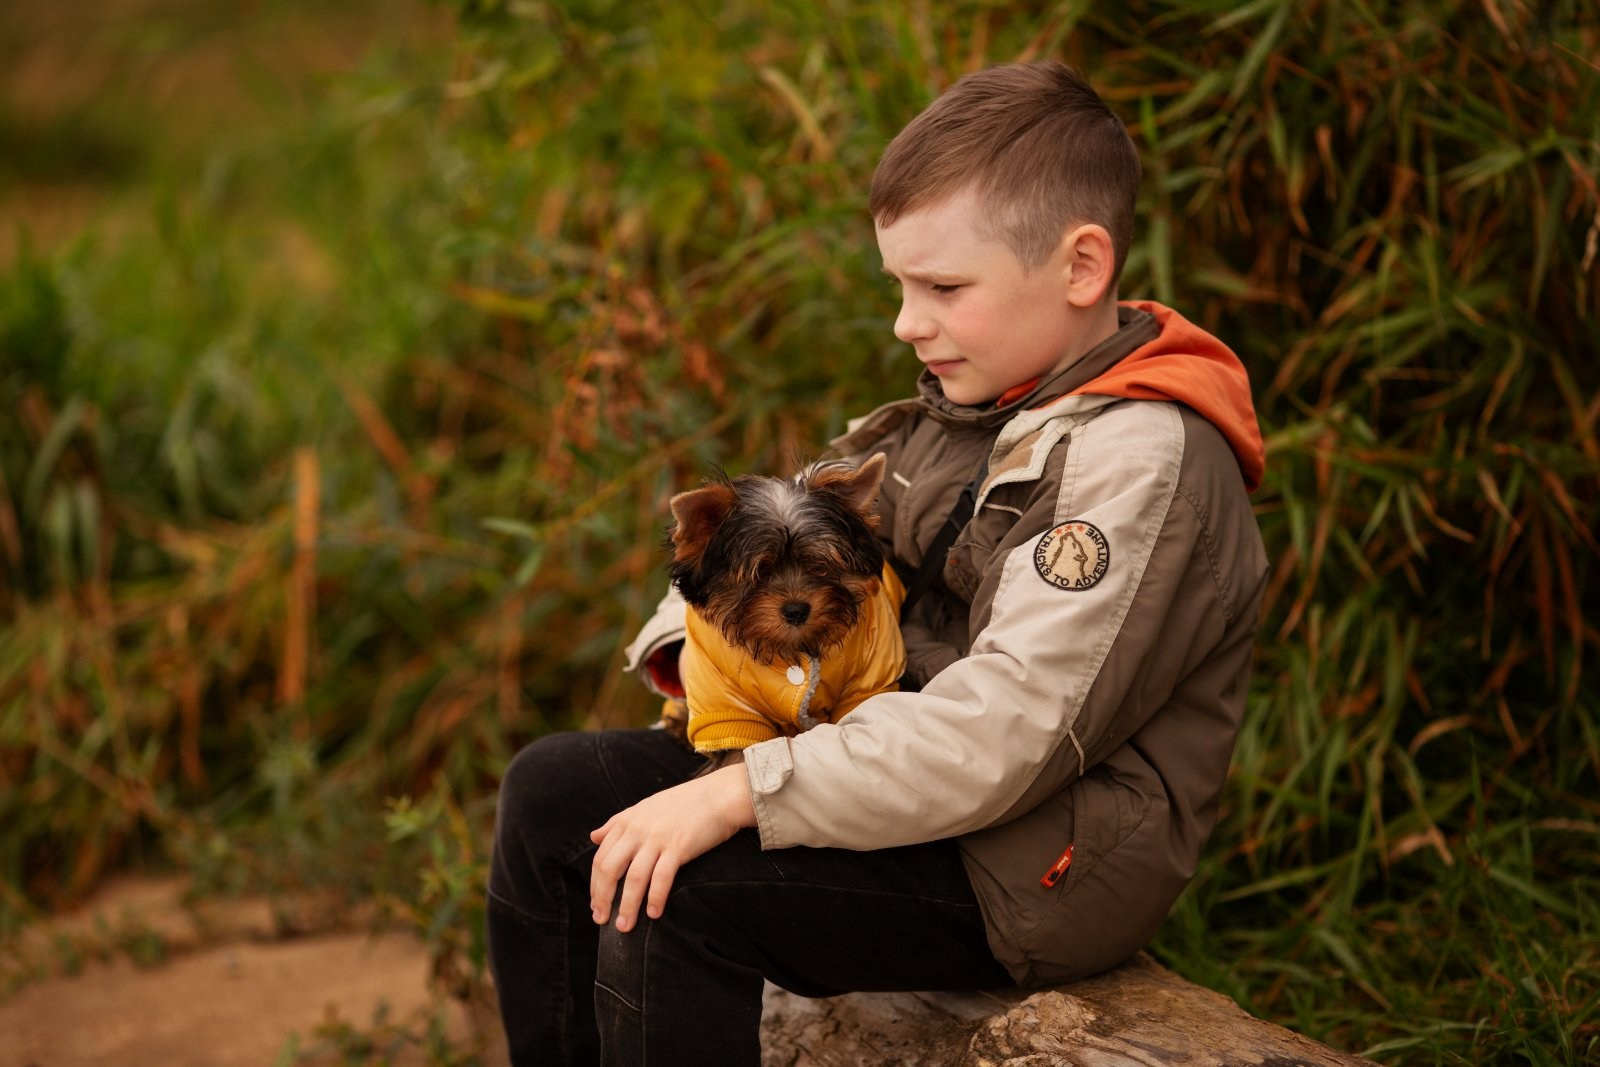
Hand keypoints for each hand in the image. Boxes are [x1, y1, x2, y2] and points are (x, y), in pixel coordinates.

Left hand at [589, 760, 755, 931]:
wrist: (719, 795)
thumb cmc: (683, 803)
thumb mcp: (644, 808)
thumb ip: (617, 823)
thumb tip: (593, 836)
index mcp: (626, 821)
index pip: (600, 858)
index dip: (595, 886)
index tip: (596, 905)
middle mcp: (637, 829)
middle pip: (609, 869)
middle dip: (603, 899)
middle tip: (602, 920)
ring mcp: (658, 838)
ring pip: (634, 878)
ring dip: (627, 906)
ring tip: (624, 926)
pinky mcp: (679, 846)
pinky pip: (662, 877)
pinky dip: (656, 898)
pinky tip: (653, 913)